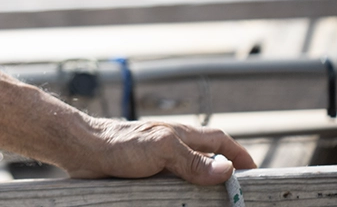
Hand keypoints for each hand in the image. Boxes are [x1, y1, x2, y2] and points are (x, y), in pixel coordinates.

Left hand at [65, 118, 256, 185]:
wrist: (82, 149)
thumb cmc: (117, 144)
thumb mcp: (160, 150)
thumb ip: (191, 160)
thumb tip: (225, 171)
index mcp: (180, 135)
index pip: (220, 141)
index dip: (238, 155)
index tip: (253, 172)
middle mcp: (171, 145)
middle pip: (207, 157)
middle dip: (224, 173)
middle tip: (235, 193)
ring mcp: (157, 158)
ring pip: (189, 171)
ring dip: (202, 185)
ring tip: (212, 202)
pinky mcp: (143, 171)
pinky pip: (170, 182)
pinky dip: (180, 192)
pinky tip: (180, 202)